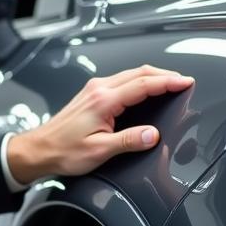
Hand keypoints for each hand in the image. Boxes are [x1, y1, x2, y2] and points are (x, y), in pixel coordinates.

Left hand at [6, 64, 193, 183]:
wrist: (39, 150)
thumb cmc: (64, 151)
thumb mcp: (100, 151)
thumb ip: (129, 141)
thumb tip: (152, 135)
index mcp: (103, 100)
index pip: (144, 84)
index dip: (168, 82)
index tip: (185, 82)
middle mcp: (98, 89)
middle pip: (139, 73)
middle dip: (164, 74)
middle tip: (183, 81)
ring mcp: (94, 89)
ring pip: (130, 74)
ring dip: (152, 76)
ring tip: (170, 83)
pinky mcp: (91, 94)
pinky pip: (121, 80)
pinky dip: (139, 81)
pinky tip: (145, 89)